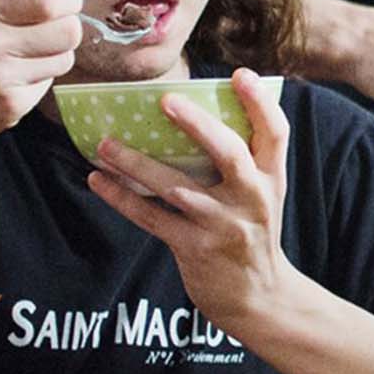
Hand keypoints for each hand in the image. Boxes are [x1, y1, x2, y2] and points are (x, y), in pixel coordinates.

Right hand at [0, 0, 83, 145]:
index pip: (50, 1)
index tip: (65, 0)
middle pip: (68, 32)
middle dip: (67, 25)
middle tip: (52, 27)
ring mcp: (0, 81)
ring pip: (64, 60)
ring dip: (53, 54)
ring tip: (24, 52)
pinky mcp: (8, 109)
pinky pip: (47, 86)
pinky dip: (35, 78)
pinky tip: (9, 76)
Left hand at [86, 67, 292, 333]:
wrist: (259, 298)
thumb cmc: (251, 232)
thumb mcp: (261, 195)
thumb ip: (242, 160)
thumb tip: (194, 112)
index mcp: (270, 178)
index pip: (275, 133)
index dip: (260, 102)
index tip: (240, 74)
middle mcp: (251, 198)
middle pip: (229, 153)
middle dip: (197, 124)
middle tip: (165, 100)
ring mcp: (222, 225)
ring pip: (176, 187)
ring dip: (136, 163)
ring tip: (104, 143)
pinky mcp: (195, 248)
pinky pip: (151, 218)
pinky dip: (121, 199)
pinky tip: (97, 181)